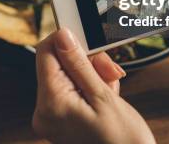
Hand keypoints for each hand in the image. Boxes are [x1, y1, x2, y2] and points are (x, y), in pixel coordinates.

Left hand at [33, 29, 155, 143]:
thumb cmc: (124, 141)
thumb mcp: (103, 96)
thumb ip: (80, 64)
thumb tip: (62, 36)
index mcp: (51, 105)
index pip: (44, 54)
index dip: (65, 40)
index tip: (87, 40)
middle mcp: (45, 112)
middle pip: (58, 64)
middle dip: (87, 62)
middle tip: (110, 70)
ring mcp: (52, 117)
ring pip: (68, 75)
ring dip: (93, 74)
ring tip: (111, 89)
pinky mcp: (62, 118)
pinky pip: (71, 89)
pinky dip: (90, 86)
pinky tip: (106, 96)